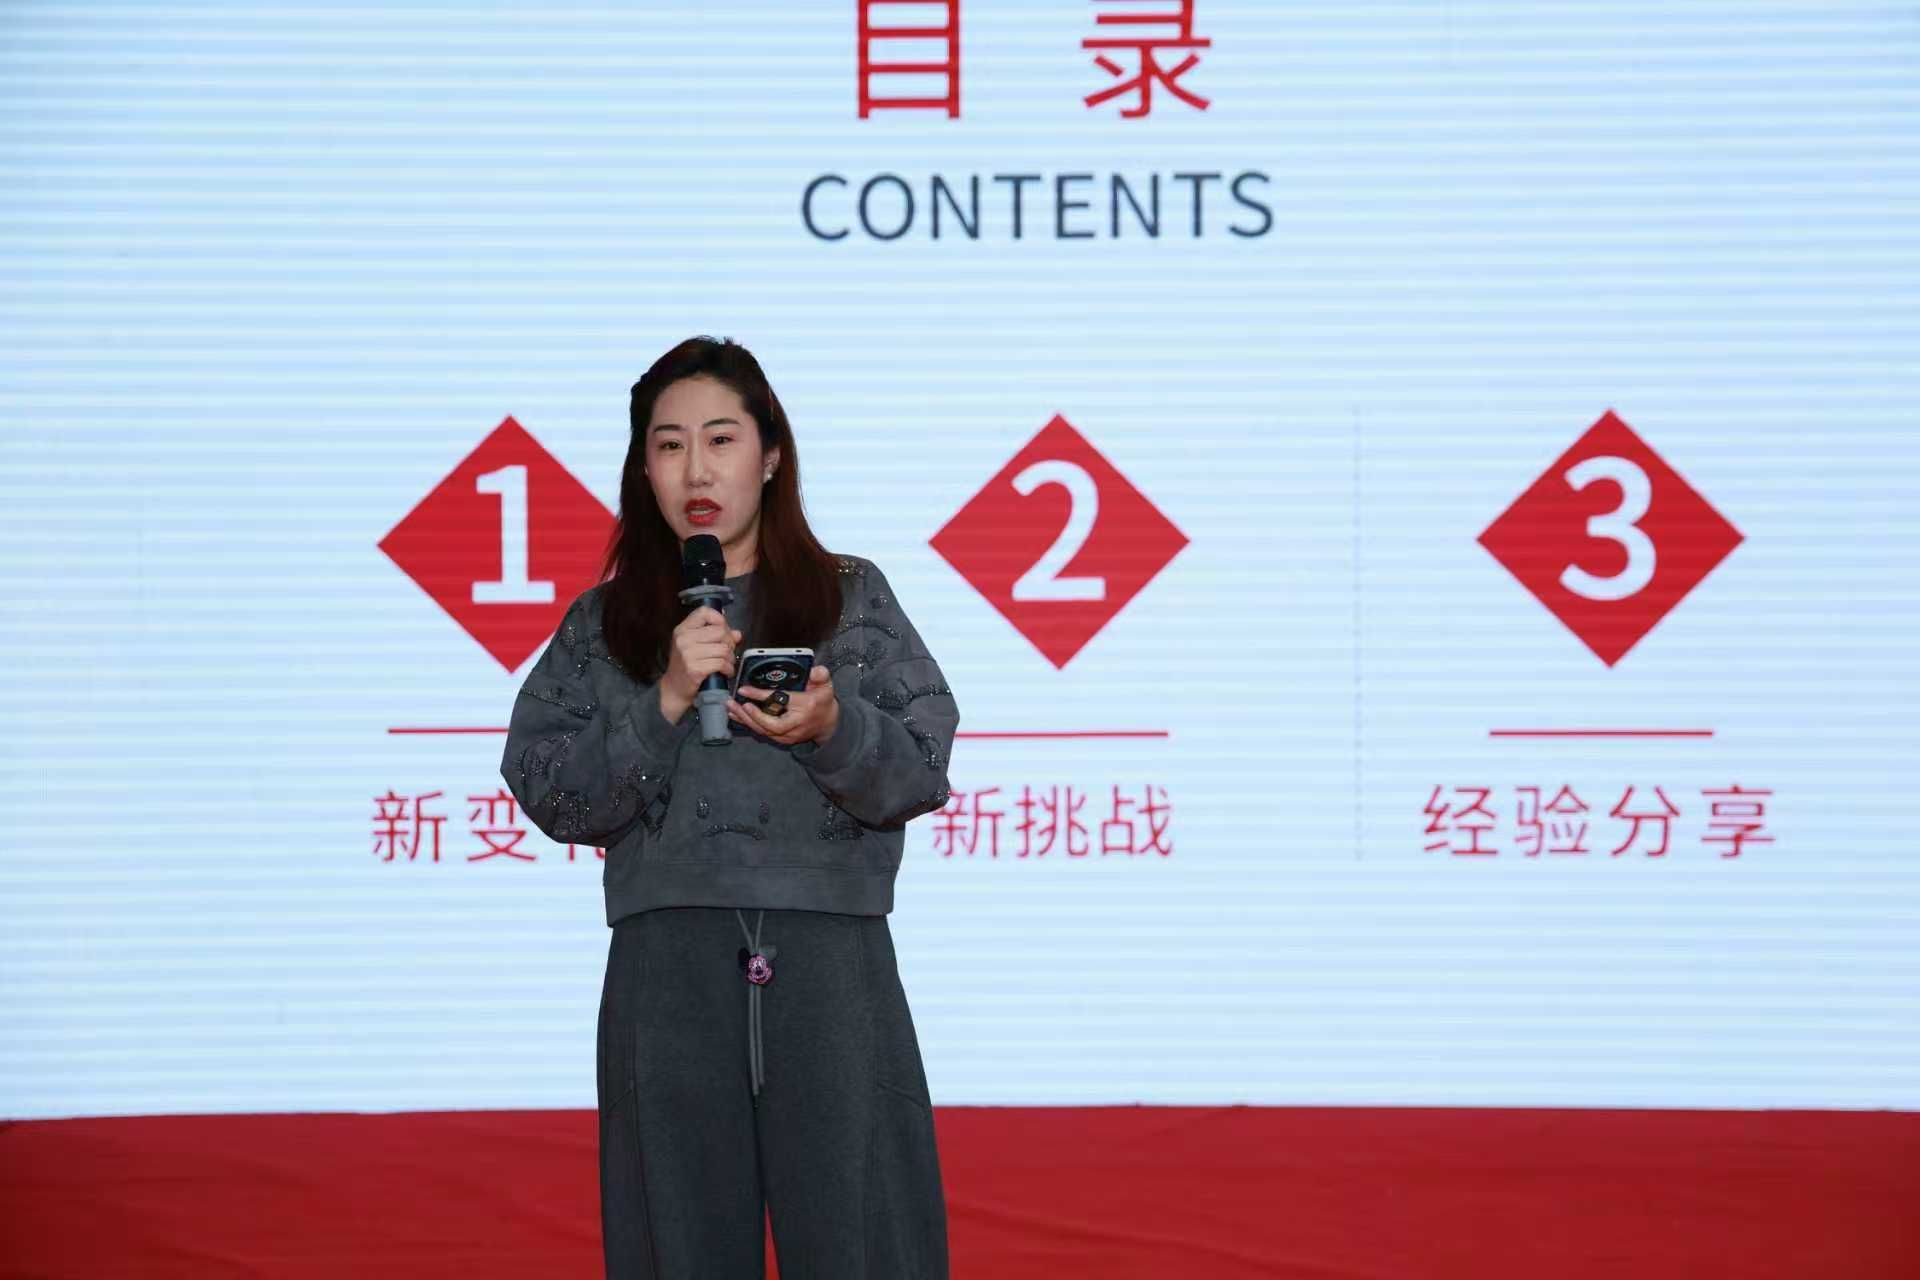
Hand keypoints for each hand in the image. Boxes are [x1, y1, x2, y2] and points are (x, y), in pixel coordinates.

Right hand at [659, 607, 740, 722]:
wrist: (674, 689)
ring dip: (730, 658)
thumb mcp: (695, 646)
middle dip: (729, 642)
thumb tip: (736, 633)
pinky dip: (728, 669)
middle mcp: (683, 639)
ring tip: (727, 663)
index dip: (720, 619)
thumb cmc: (686, 666)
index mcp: (682, 630)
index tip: (724, 630)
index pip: (704, 612)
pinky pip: (722, 663)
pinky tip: (725, 672)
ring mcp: (688, 654)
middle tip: (728, 651)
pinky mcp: (695, 669)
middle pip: (720, 631)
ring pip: (723, 649)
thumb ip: (715, 636)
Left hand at [728, 665, 839, 746]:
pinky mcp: (782, 738)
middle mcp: (796, 724)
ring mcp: (788, 734)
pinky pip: (762, 732)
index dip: (761, 696)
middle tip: (736, 703)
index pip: (780, 701)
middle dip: (750, 715)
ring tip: (731, 708)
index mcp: (805, 707)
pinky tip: (737, 715)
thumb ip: (821, 676)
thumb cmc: (823, 702)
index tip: (745, 689)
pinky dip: (749, 723)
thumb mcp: (826, 686)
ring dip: (745, 719)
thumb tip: (816, 670)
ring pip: (763, 730)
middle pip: (769, 724)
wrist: (827, 724)